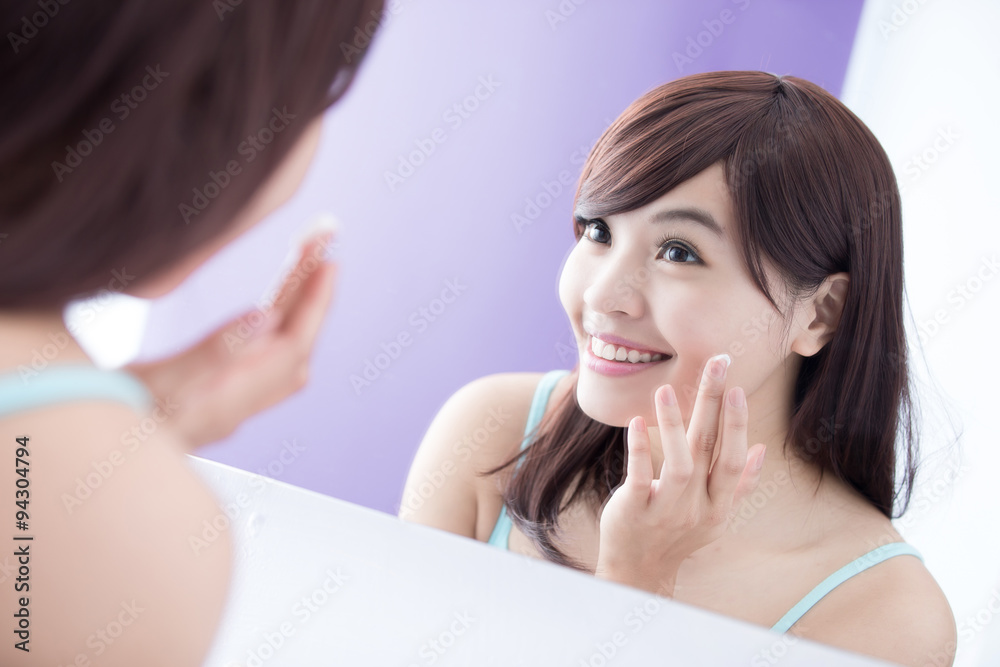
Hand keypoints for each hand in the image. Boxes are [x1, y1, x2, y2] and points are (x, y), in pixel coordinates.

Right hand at [128, 231, 336, 449]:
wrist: (83, 474)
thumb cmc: (116, 432)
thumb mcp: (158, 386)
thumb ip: (215, 352)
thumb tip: (265, 316)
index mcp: (230, 400)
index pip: (292, 345)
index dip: (314, 302)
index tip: (329, 259)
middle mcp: (236, 405)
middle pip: (290, 341)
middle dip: (307, 289)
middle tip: (320, 239)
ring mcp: (225, 405)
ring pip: (278, 351)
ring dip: (292, 305)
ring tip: (301, 264)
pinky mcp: (209, 403)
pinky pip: (261, 361)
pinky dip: (272, 327)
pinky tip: (268, 314)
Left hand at [594, 354, 766, 596]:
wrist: (638, 569)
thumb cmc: (676, 533)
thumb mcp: (714, 516)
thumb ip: (738, 485)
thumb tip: (761, 449)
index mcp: (717, 506)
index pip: (731, 458)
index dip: (737, 424)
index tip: (737, 387)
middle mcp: (696, 508)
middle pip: (709, 450)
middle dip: (714, 405)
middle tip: (716, 365)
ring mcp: (665, 510)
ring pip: (678, 464)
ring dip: (674, 424)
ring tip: (666, 389)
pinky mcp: (633, 510)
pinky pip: (638, 477)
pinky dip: (639, 449)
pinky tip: (636, 422)